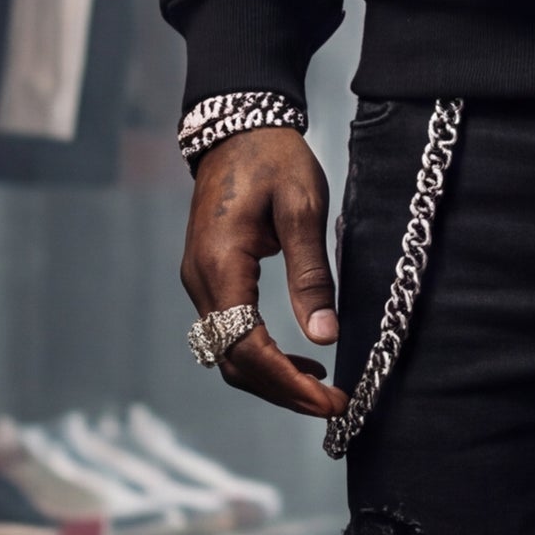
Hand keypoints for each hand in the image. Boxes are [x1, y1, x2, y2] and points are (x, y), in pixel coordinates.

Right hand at [181, 126, 344, 422]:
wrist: (237, 128)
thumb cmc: (273, 159)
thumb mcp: (303, 208)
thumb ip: (312, 273)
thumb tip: (324, 336)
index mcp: (221, 264)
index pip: (246, 346)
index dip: (288, 382)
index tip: (329, 399)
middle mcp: (201, 280)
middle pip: (233, 362)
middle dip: (283, 392)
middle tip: (333, 407)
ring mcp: (201, 282)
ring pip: (229, 354)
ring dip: (273, 379)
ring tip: (322, 391)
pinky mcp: (210, 280)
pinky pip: (231, 333)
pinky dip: (263, 357)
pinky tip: (302, 361)